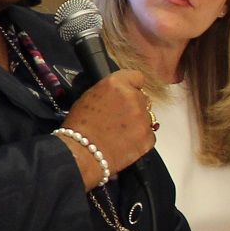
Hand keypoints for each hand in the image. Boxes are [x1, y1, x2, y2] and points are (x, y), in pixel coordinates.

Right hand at [57, 70, 157, 188]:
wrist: (81, 152)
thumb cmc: (79, 127)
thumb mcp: (89, 97)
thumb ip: (110, 92)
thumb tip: (120, 95)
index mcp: (116, 83)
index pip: (137, 77)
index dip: (132, 87)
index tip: (129, 94)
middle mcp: (132, 97)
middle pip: (143, 99)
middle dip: (134, 107)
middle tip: (119, 119)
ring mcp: (142, 118)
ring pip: (148, 118)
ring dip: (138, 124)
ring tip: (120, 134)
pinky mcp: (147, 137)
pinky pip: (149, 135)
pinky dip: (140, 140)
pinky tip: (125, 143)